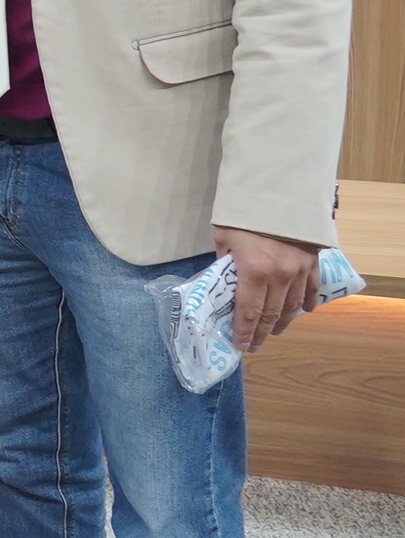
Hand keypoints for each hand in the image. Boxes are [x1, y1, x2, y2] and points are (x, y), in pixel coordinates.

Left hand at [219, 225, 323, 352]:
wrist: (278, 190)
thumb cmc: (243, 213)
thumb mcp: (223, 237)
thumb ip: (225, 262)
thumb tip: (223, 281)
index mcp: (253, 272)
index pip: (248, 312)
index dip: (244, 332)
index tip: (240, 346)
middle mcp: (279, 276)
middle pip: (271, 314)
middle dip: (261, 332)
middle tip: (254, 345)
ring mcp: (300, 269)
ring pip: (293, 305)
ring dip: (284, 322)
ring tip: (274, 332)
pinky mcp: (313, 260)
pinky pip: (313, 288)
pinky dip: (308, 302)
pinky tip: (304, 312)